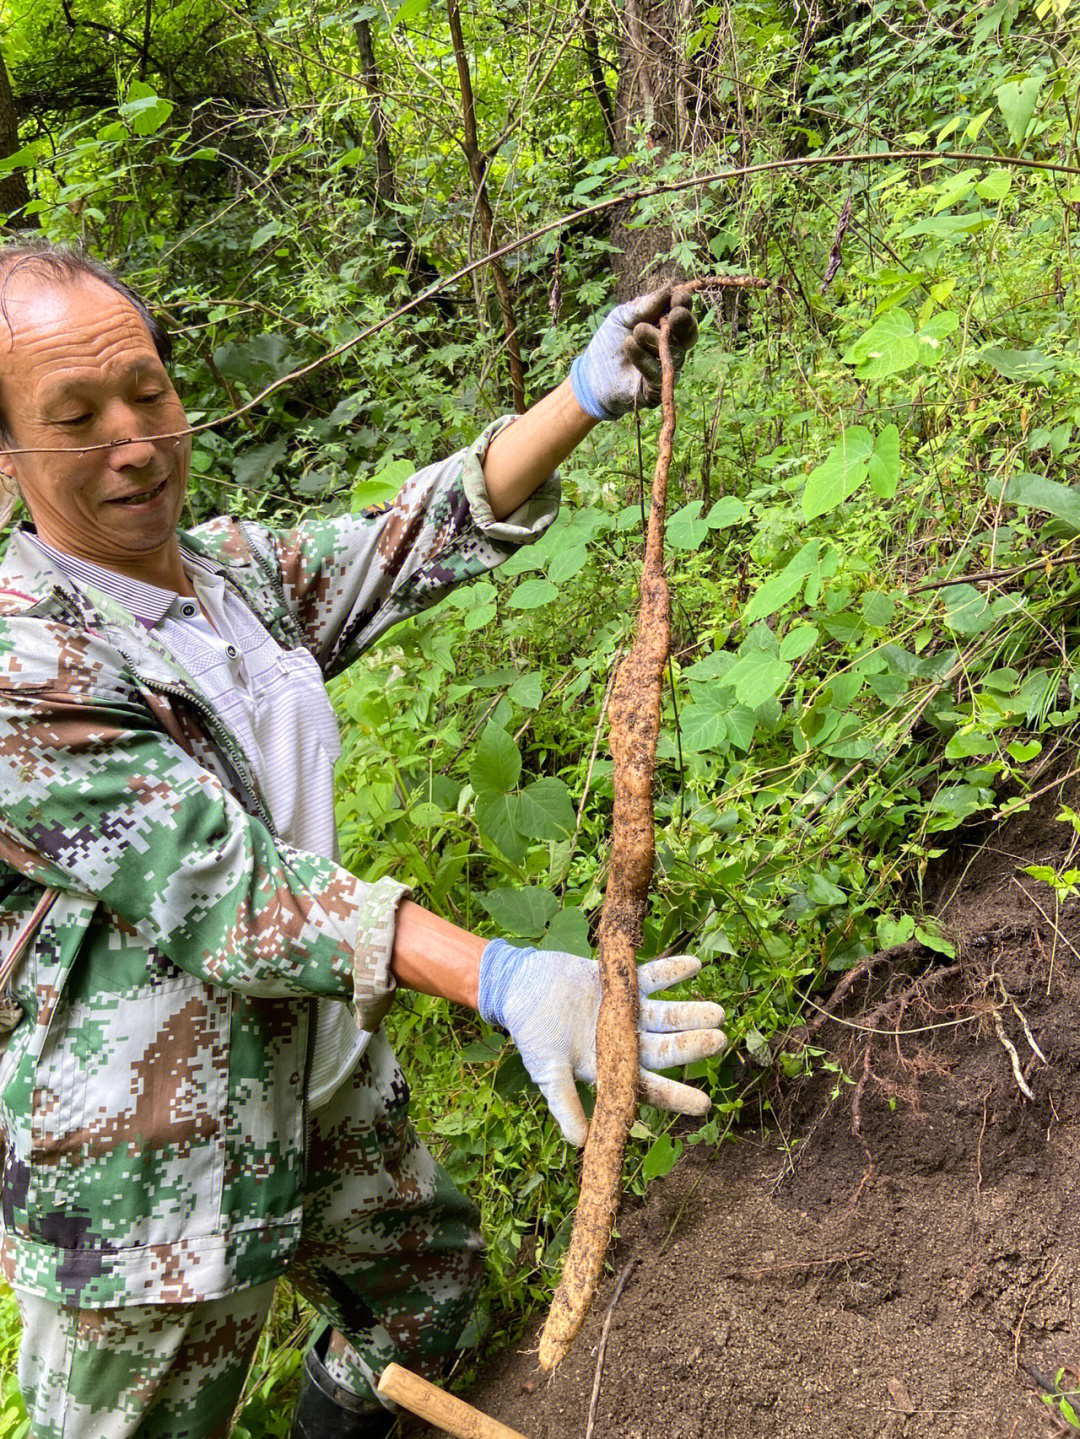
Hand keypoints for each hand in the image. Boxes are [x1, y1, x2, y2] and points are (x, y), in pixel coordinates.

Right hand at [477, 939, 726, 1145]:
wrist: (520, 987)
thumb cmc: (531, 1034)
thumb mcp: (547, 1071)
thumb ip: (564, 1103)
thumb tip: (579, 1143)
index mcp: (609, 1068)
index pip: (648, 1086)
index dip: (675, 1095)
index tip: (704, 1104)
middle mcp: (623, 1041)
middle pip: (664, 1047)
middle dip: (691, 1046)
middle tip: (719, 1041)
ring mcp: (624, 1012)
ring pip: (664, 1014)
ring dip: (690, 1012)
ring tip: (717, 1011)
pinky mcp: (619, 983)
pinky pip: (651, 978)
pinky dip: (672, 971)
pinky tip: (695, 965)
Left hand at [569, 284, 698, 420]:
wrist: (592, 374)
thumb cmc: (609, 342)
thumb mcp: (622, 317)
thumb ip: (643, 306)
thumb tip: (666, 291)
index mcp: (666, 327)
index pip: (682, 314)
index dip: (683, 305)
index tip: (677, 298)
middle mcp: (672, 347)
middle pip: (688, 334)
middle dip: (684, 322)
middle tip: (676, 314)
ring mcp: (666, 368)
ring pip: (673, 352)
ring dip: (654, 338)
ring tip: (637, 330)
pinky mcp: (657, 389)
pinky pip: (657, 372)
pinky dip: (642, 356)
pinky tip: (628, 344)